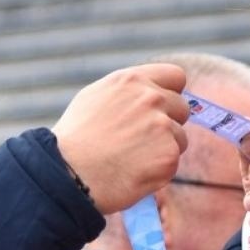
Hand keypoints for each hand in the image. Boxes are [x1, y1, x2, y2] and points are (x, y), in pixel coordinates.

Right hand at [52, 65, 192, 213]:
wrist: (67, 174)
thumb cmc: (75, 140)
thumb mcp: (95, 98)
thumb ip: (128, 92)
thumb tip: (151, 92)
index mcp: (132, 80)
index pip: (175, 76)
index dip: (170, 94)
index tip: (162, 109)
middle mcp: (151, 98)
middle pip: (182, 108)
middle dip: (168, 123)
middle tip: (141, 141)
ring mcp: (162, 126)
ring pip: (179, 138)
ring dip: (163, 149)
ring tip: (131, 160)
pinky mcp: (168, 155)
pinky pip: (173, 163)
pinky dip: (158, 171)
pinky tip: (133, 173)